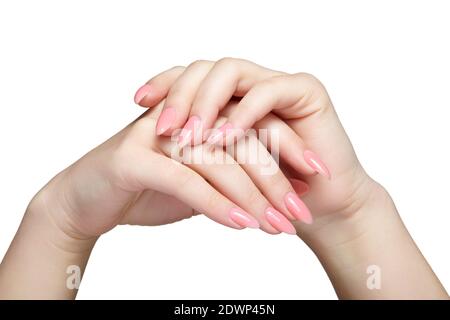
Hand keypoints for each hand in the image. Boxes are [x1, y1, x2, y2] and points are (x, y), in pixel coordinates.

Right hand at [31, 100, 318, 240]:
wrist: (86, 199)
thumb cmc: (143, 189)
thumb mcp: (195, 183)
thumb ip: (226, 180)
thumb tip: (269, 194)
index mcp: (198, 115)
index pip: (253, 124)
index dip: (288, 149)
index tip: (314, 179)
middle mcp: (180, 116)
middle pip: (242, 141)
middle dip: (276, 180)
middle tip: (301, 213)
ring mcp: (156, 133)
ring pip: (218, 161)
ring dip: (253, 198)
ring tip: (278, 226)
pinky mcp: (134, 157)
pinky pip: (186, 180)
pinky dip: (216, 204)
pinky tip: (241, 224)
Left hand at [134, 58, 384, 245]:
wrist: (321, 208)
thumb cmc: (270, 193)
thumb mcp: (220, 169)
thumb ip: (195, 148)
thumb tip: (148, 139)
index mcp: (232, 97)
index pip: (192, 77)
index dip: (165, 84)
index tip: (137, 102)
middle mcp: (252, 84)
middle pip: (206, 69)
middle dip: (181, 95)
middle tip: (162, 127)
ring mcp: (277, 83)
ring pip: (231, 72)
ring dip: (206, 103)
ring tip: (189, 136)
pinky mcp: (304, 90)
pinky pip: (267, 93)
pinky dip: (243, 115)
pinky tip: (223, 139)